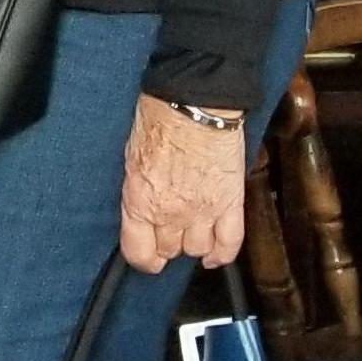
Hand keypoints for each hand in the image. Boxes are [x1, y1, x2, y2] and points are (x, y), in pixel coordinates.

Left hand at [118, 95, 247, 272]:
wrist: (195, 102)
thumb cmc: (159, 120)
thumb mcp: (131, 160)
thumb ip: (137, 192)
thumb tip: (141, 210)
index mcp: (140, 202)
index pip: (139, 253)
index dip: (143, 258)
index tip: (147, 254)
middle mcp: (170, 213)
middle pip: (170, 250)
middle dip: (167, 243)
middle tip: (169, 229)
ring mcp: (203, 211)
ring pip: (198, 249)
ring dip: (194, 243)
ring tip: (192, 231)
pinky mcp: (231, 202)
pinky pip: (229, 243)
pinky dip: (222, 254)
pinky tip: (214, 254)